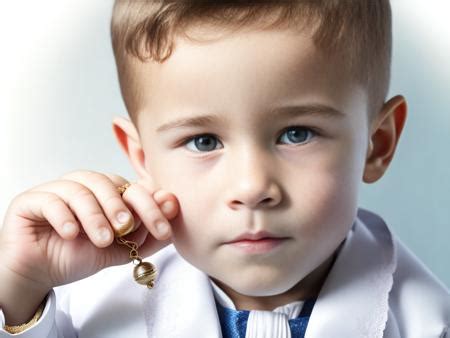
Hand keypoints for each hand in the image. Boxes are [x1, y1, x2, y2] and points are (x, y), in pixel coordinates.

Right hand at [0, 170, 178, 291]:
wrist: (40, 274)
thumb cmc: (78, 256)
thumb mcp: (120, 250)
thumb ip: (146, 233)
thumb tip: (172, 205)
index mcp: (107, 193)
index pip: (133, 189)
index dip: (151, 206)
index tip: (164, 230)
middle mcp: (84, 186)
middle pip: (109, 182)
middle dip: (122, 206)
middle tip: (127, 228)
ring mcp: (57, 190)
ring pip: (81, 189)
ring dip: (95, 216)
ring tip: (102, 240)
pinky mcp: (31, 200)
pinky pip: (50, 200)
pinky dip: (64, 217)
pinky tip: (71, 235)